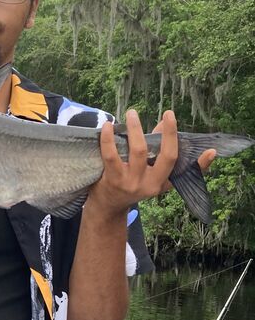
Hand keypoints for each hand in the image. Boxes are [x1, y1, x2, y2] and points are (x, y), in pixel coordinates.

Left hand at [88, 109, 214, 217]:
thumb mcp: (148, 174)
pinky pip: (111, 156)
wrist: (107, 206)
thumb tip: (164, 123)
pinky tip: (109, 126)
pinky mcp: (113, 180)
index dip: (200, 162)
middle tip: (168, 113)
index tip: (211, 150)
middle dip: (169, 133)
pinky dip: (109, 139)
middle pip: (165, 156)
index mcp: (162, 183)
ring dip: (136, 129)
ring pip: (139, 151)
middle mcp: (150, 184)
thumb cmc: (130, 184)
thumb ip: (157, 150)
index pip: (182, 168)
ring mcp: (132, 183)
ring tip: (132, 113)